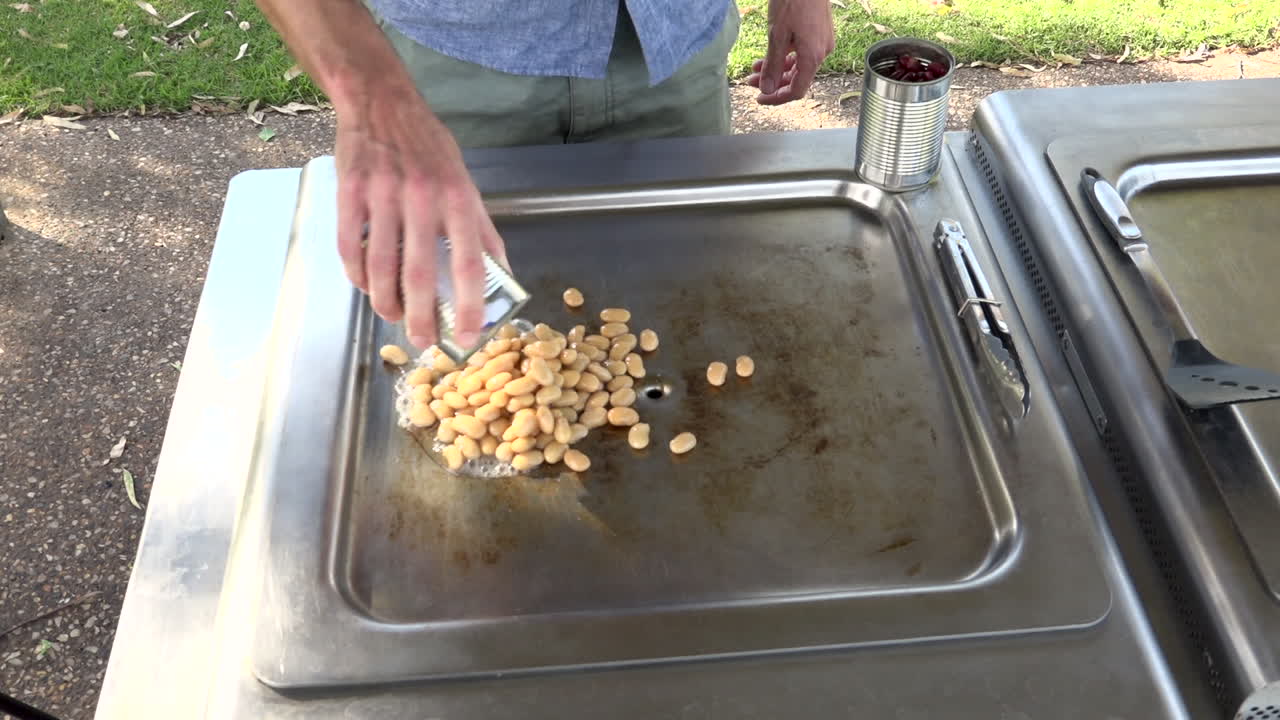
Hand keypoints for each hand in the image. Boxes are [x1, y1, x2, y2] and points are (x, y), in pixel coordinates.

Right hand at [335, 93, 507, 350]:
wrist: (380, 103)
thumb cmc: (429, 148)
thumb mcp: (467, 183)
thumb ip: (482, 230)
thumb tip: (502, 276)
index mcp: (458, 199)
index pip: (469, 263)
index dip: (469, 306)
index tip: (466, 337)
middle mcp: (422, 199)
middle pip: (419, 274)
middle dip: (420, 318)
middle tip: (423, 342)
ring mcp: (382, 195)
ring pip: (380, 266)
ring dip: (385, 302)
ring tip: (393, 319)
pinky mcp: (349, 193)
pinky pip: (350, 247)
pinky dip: (357, 275)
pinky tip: (367, 287)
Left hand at [746, 0, 834, 104]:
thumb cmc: (793, 0)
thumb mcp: (777, 35)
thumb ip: (773, 65)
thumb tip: (767, 90)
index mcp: (813, 56)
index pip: (797, 91)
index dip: (776, 98)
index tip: (759, 98)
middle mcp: (822, 52)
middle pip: (797, 79)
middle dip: (773, 81)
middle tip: (751, 80)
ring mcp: (822, 42)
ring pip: (798, 65)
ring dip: (777, 68)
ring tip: (756, 66)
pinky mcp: (820, 32)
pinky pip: (803, 52)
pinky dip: (786, 56)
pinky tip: (770, 54)